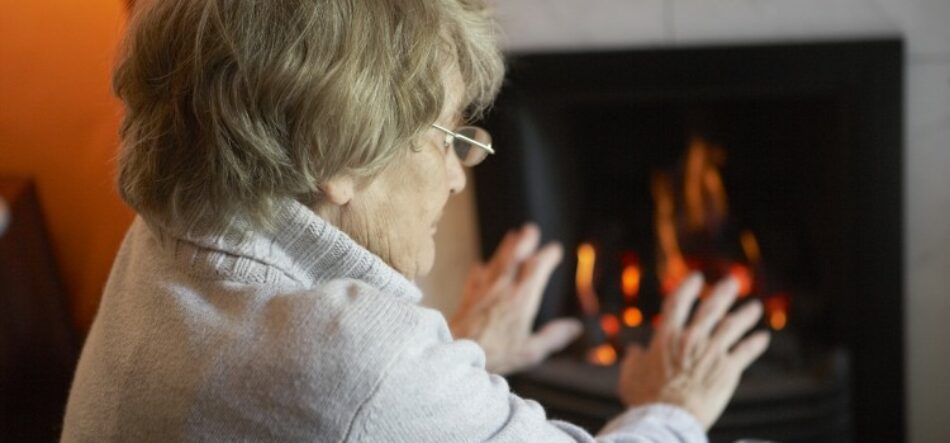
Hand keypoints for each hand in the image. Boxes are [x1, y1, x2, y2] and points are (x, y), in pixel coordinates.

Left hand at [449, 223, 582, 374]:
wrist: (455, 352)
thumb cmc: (494, 354)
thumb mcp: (530, 351)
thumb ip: (553, 337)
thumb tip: (575, 327)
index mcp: (521, 299)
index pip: (537, 268)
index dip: (547, 256)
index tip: (555, 249)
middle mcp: (502, 289)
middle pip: (515, 257)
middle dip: (525, 241)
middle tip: (531, 229)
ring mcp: (483, 290)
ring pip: (496, 262)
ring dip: (505, 247)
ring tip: (512, 236)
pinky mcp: (467, 297)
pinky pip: (476, 277)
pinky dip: (482, 269)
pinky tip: (481, 266)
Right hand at [618, 273, 769, 429]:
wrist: (669, 418)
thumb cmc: (646, 399)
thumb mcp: (630, 376)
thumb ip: (633, 360)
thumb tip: (634, 351)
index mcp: (667, 336)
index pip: (678, 302)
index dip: (688, 287)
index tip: (697, 278)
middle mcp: (691, 338)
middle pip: (711, 308)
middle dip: (723, 292)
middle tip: (732, 281)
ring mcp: (712, 352)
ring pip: (733, 325)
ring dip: (745, 314)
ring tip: (755, 306)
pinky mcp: (728, 369)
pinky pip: (746, 351)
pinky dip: (756, 343)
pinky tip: (763, 337)